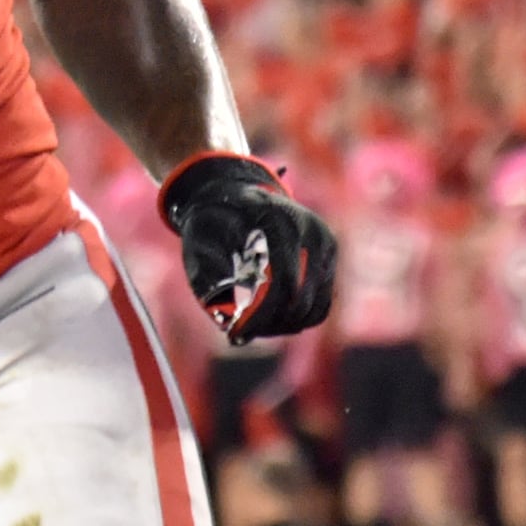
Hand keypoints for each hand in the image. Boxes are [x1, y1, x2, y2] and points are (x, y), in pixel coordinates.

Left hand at [158, 153, 340, 341]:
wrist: (233, 189)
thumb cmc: (211, 220)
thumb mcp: (196, 242)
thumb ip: (207, 281)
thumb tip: (229, 324)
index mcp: (277, 220)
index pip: (280, 283)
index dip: (259, 316)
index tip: (235, 336)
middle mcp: (309, 229)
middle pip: (300, 300)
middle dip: (268, 324)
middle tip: (238, 332)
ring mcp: (325, 241)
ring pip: (314, 308)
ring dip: (282, 325)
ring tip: (251, 323)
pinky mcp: (329, 255)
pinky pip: (321, 304)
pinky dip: (297, 318)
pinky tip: (269, 316)